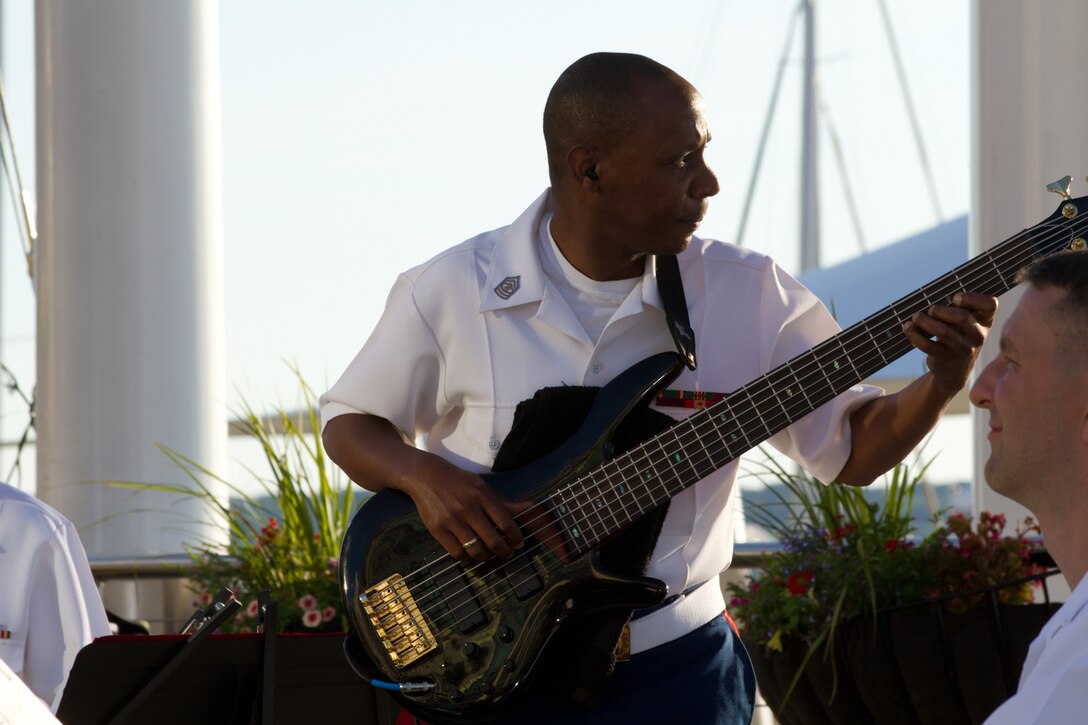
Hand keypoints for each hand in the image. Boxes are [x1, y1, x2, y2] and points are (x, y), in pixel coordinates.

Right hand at [403, 454, 532, 562]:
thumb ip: (504, 501)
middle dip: (504, 552)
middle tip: (507, 554)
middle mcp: (468, 508)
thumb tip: (529, 508)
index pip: (506, 522)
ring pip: (476, 550)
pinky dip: (467, 558)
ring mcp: (452, 520)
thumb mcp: (481, 486)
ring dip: (487, 557)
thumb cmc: (457, 480)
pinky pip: (457, 553)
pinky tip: (471, 554)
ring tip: (489, 555)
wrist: (424, 475)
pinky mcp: (437, 530)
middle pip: (493, 540)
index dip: (515, 537)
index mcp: (482, 495)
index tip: (519, 544)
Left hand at [902, 291, 996, 394]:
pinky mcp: (946, 358)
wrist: (954, 370)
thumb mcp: (964, 324)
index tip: (955, 298)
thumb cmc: (958, 336)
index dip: (973, 298)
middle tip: (931, 310)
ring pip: (944, 332)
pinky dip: (914, 334)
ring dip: (925, 321)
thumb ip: (957, 310)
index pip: (990, 305)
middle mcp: (978, 335)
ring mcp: (963, 349)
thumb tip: (930, 300)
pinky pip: (928, 345)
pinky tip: (907, 328)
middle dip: (941, 311)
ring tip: (916, 317)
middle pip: (962, 318)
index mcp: (985, 321)